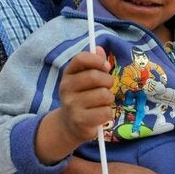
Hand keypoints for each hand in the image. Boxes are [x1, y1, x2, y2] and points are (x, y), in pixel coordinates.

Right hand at [36, 49, 113, 163]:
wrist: (69, 125)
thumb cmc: (81, 97)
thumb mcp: (84, 79)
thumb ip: (93, 63)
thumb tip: (99, 48)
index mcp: (68, 74)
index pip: (81, 58)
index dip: (97, 60)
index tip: (105, 67)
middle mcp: (66, 88)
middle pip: (95, 76)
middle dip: (108, 81)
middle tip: (107, 87)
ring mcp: (72, 105)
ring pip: (104, 95)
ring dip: (108, 99)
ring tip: (102, 103)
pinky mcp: (80, 121)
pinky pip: (105, 112)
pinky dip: (107, 113)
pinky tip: (99, 115)